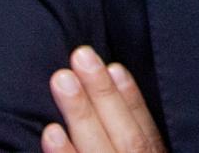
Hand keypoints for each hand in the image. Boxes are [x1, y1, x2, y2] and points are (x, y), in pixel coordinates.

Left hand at [42, 45, 165, 152]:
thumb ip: (131, 133)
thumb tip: (115, 82)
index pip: (147, 130)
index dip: (132, 99)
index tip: (114, 67)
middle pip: (127, 136)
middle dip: (104, 94)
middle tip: (81, 56)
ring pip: (99, 150)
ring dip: (82, 114)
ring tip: (61, 80)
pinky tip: (51, 131)